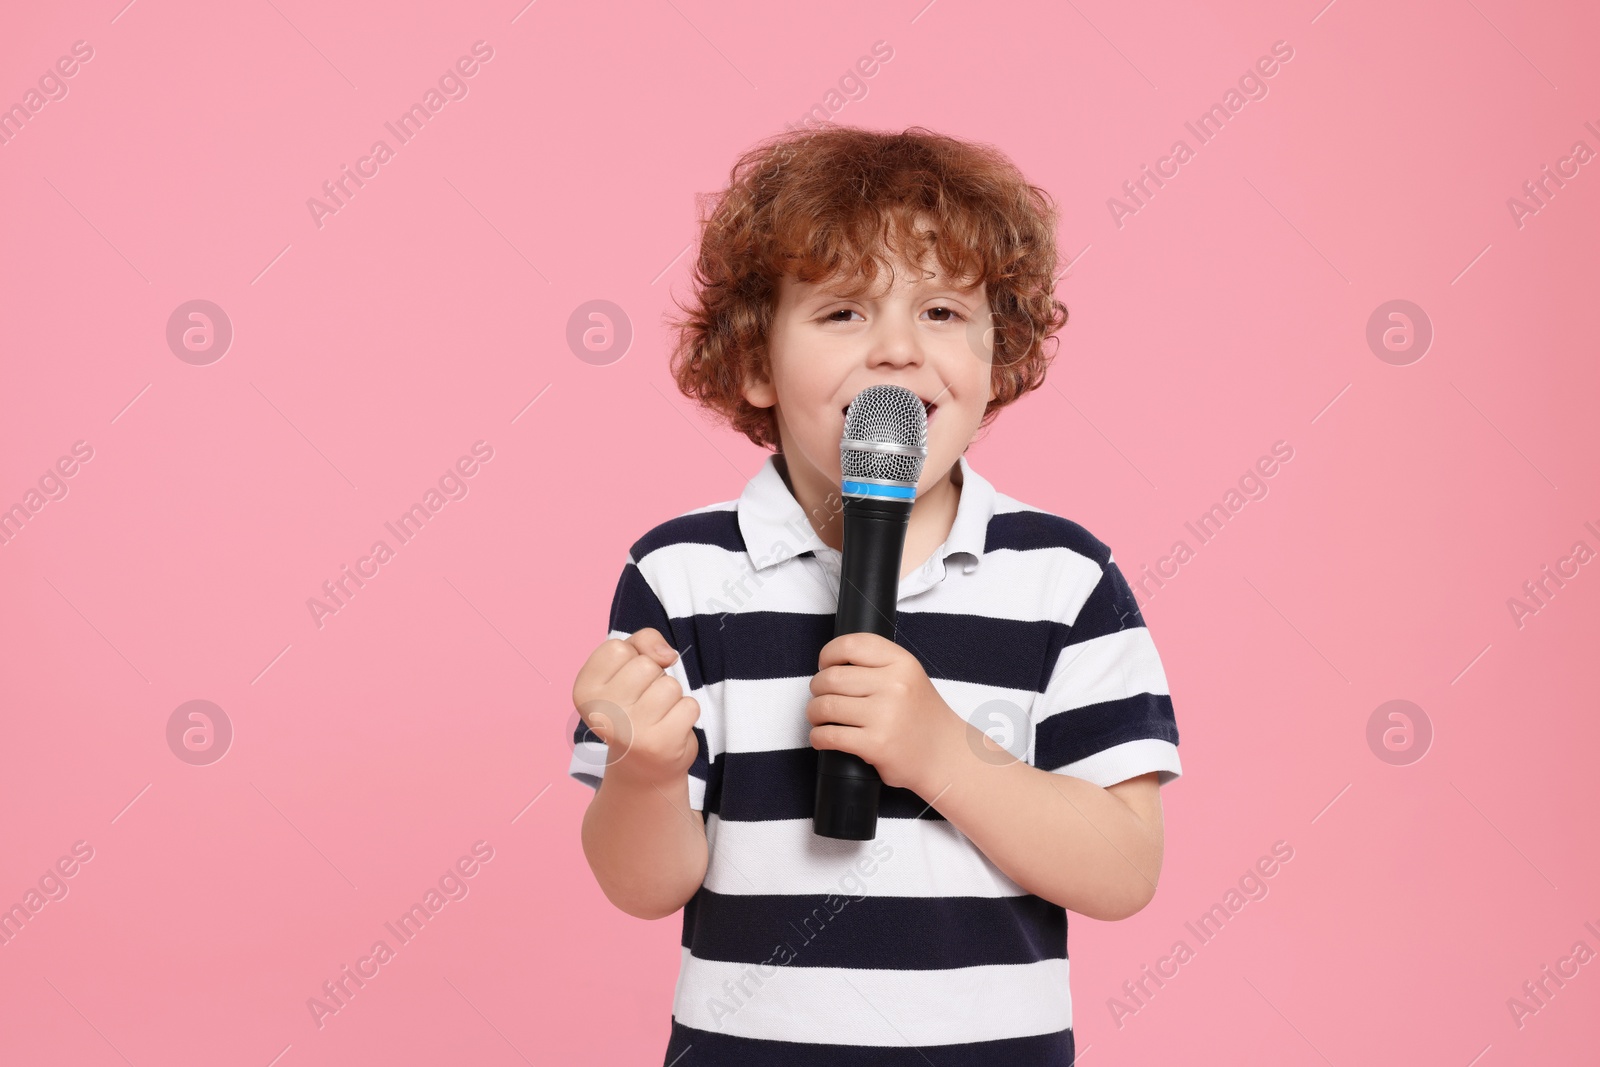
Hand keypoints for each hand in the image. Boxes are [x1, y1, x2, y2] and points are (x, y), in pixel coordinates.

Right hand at [571, 627, 700, 788]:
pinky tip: (670, 729)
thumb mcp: (627, 666)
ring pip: (670, 685)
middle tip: (644, 704)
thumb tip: (669, 655)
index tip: (624, 685)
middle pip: (646, 665)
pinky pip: (690, 705)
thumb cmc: (635, 707)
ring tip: (657, 717)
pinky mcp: (660, 744)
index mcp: (584, 691)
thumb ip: (642, 641)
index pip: (619, 648)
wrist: (643, 768)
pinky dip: (686, 714)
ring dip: (672, 697)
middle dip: (654, 678)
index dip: (631, 659)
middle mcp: (601, 712)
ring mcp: (630, 731)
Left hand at [806, 632, 964, 796]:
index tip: (824, 666)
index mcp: (902, 663)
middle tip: (821, 697)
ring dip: (814, 713)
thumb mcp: (909, 677)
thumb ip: (878, 664)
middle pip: (831, 677)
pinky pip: (829, 735)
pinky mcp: (875, 745)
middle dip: (817, 688)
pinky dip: (817, 737)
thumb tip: (830, 663)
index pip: (851, 645)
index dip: (828, 654)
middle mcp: (895, 686)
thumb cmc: (920, 716)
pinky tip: (822, 738)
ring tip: (820, 718)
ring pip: (825, 706)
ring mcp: (885, 716)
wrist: (945, 755)